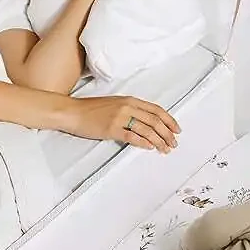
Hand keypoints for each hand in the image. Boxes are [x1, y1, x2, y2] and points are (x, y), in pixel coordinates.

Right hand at [64, 95, 180, 153]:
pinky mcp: (112, 129)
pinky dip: (144, 142)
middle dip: (167, 134)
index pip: (156, 110)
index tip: (177, 130)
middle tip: (174, 143)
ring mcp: (120, 117)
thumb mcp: (115, 105)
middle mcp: (127, 107)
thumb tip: (148, 124)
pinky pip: (132, 136)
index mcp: (130, 100)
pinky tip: (150, 147)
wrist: (72, 112)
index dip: (170, 120)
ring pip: (147, 129)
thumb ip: (132, 111)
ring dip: (159, 141)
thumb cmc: (92, 110)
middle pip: (155, 121)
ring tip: (165, 149)